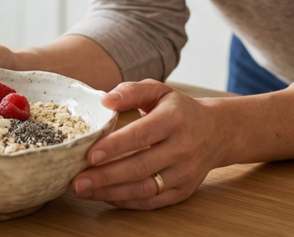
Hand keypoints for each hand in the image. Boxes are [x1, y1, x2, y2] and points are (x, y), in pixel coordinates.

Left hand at [72, 80, 227, 209]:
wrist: (217, 132)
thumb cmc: (179, 110)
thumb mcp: (158, 91)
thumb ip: (131, 91)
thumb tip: (104, 99)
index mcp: (174, 120)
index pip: (141, 135)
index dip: (115, 146)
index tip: (90, 154)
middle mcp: (182, 148)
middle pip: (140, 167)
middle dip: (105, 177)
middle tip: (76, 181)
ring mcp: (184, 173)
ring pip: (145, 189)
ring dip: (111, 193)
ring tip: (83, 191)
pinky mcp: (183, 191)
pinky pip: (152, 202)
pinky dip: (127, 202)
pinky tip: (105, 195)